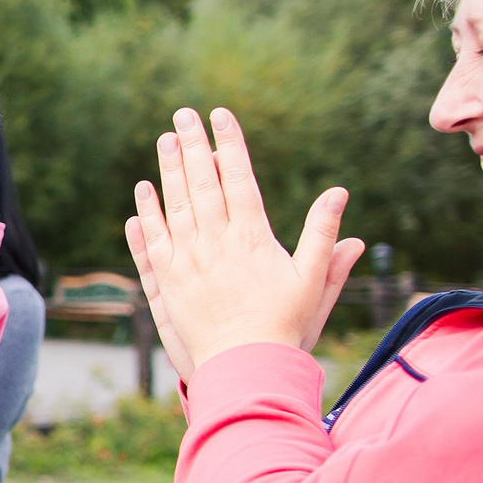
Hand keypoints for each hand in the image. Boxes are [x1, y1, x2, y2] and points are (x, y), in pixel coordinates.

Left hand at [123, 108, 364, 378]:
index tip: (220, 116)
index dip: (229, 144)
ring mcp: (188, 261)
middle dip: (194, 145)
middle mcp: (216, 243)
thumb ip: (322, 235)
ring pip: (174, 205)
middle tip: (183, 115)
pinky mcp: (167, 282)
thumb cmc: (286, 326)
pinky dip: (146, 214)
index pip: (238, 178)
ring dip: (169, 170)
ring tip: (165, 140)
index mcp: (252, 237)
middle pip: (201, 183)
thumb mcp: (313, 280)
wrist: (246, 368)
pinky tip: (143, 192)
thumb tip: (339, 193)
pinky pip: (152, 241)